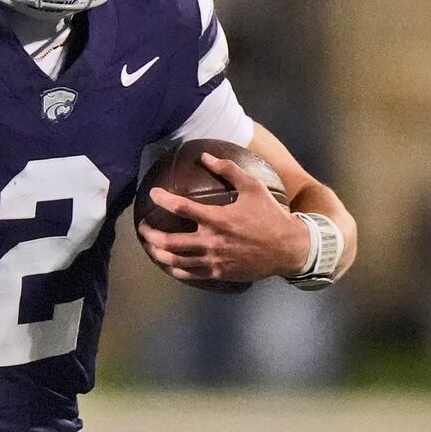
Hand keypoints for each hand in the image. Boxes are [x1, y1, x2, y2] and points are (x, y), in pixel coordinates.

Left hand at [137, 153, 308, 284]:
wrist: (288, 248)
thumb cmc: (270, 215)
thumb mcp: (253, 186)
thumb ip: (228, 170)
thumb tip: (206, 156)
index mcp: (218, 219)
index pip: (181, 208)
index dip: (163, 200)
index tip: (153, 194)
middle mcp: (212, 241)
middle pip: (170, 241)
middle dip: (150, 234)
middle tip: (142, 228)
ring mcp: (214, 261)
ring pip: (176, 261)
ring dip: (158, 253)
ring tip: (149, 246)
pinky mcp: (219, 273)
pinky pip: (190, 274)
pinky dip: (175, 269)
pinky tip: (168, 263)